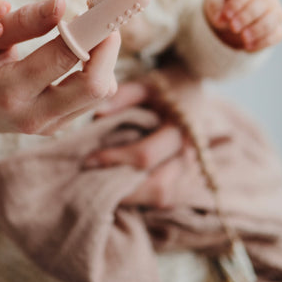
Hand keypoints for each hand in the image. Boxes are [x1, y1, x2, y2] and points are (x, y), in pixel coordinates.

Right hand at [0, 0, 120, 136]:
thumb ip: (23, 21)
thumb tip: (61, 3)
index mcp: (9, 89)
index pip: (64, 56)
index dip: (90, 29)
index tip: (104, 8)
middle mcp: (33, 114)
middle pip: (96, 86)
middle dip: (108, 47)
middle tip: (103, 20)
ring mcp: (48, 126)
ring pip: (102, 92)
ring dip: (105, 58)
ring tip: (88, 34)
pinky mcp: (58, 126)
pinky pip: (94, 98)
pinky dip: (97, 71)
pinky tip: (80, 53)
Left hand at [85, 65, 202, 207]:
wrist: (192, 89)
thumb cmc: (165, 86)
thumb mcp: (146, 84)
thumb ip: (124, 95)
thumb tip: (97, 114)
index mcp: (181, 128)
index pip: (145, 155)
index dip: (114, 159)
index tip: (88, 160)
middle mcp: (188, 153)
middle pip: (158, 187)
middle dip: (123, 188)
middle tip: (93, 181)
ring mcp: (188, 168)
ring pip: (161, 197)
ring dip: (131, 196)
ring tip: (103, 185)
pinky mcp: (183, 177)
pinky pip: (162, 196)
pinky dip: (139, 195)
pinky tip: (118, 185)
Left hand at [203, 0, 281, 50]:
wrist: (234, 10)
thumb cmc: (224, 1)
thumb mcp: (214, 0)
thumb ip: (215, 8)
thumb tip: (221, 21)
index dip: (237, 3)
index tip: (226, 16)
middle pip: (262, 2)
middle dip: (247, 17)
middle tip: (233, 28)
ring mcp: (274, 9)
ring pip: (274, 18)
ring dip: (259, 30)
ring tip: (244, 39)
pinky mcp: (277, 26)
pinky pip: (277, 34)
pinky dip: (264, 42)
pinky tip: (248, 47)